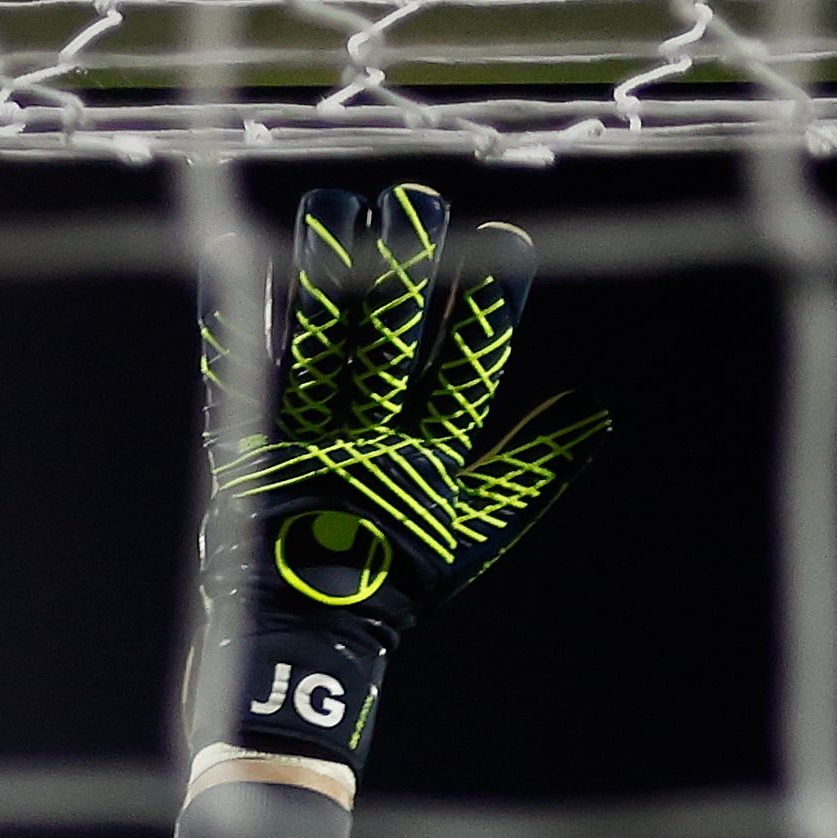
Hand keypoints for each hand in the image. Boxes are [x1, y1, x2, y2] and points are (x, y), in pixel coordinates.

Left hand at [201, 185, 610, 771]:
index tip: (510, 244)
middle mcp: (368, 440)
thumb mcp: (476, 532)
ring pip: (320, 338)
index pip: (467, 371)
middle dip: (406, 267)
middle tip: (418, 198)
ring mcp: (305, 438)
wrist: (304, 638)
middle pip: (390, 338)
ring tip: (333, 203)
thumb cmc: (397, 582)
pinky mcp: (248, 442)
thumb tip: (596, 414)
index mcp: (428, 458)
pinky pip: (242, 367)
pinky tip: (241, 254)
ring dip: (325, 269)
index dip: (487, 311)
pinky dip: (240, 313)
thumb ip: (533, 468)